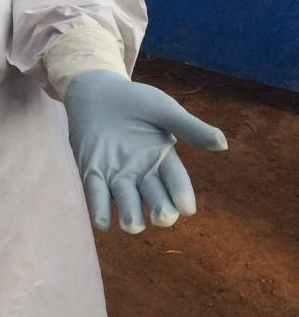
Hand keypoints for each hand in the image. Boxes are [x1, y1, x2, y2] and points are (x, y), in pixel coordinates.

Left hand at [64, 69, 226, 233]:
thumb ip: (189, 127)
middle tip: (162, 215)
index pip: (177, 182)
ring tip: (132, 224)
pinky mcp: (93, 174)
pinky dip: (99, 209)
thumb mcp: (163, 110)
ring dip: (131, 216)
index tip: (187, 208)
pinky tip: (101, 222)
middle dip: (161, 210)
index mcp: (164, 160)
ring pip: (128, 203)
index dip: (182, 195)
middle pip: (156, 199)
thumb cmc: (135, 101)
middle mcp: (143, 174)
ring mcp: (118, 177)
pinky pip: (97, 195)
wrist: (97, 92)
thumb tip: (223, 144)